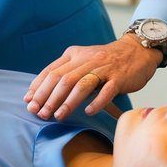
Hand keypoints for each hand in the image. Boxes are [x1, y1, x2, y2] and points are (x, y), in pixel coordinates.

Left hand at [24, 35, 161, 119]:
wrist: (137, 50)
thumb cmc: (105, 61)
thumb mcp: (82, 60)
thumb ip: (64, 72)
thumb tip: (39, 93)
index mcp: (74, 55)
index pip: (51, 71)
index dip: (38, 87)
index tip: (29, 102)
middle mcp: (86, 60)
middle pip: (63, 79)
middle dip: (49, 98)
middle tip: (40, 114)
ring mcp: (103, 68)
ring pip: (81, 84)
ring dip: (68, 102)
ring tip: (58, 116)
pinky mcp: (119, 77)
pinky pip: (107, 90)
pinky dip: (97, 102)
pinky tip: (88, 112)